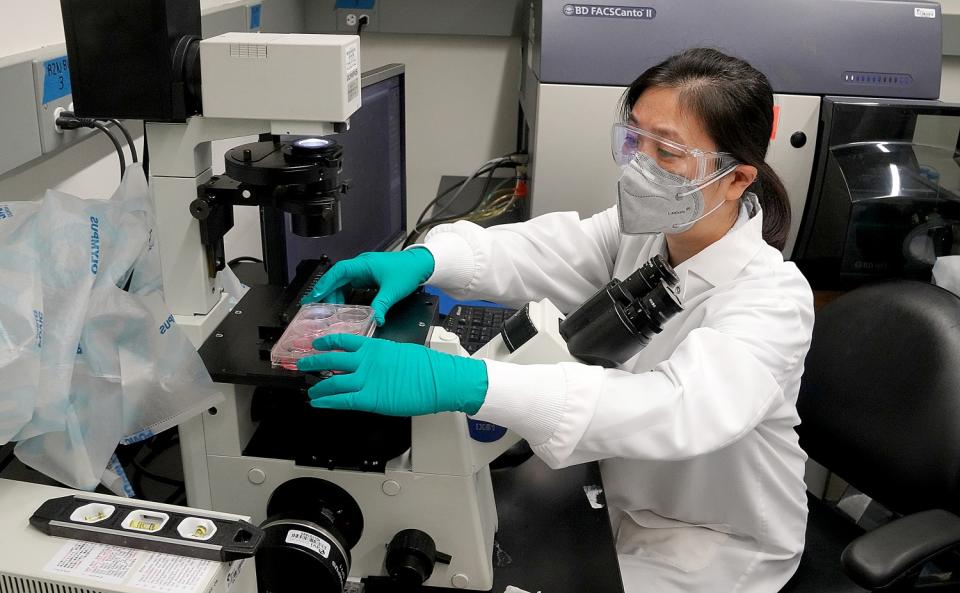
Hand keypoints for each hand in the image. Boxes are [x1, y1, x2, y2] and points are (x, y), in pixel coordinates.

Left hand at [297, 334, 487, 415]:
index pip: (343, 341)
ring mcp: (366, 380)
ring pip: (333, 382)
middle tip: (303, 364)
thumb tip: (374, 361)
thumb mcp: (400, 351)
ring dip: (319, 387)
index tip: (317, 345)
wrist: (439, 379)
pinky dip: (327, 402)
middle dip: (314, 362)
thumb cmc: (427, 366)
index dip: (326, 343)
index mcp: (374, 347)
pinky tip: (318, 403)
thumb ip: (382, 355)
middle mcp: (365, 361)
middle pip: (331, 360)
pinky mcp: (371, 398)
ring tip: (311, 390)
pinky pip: (342, 400)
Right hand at [301, 248, 434, 325]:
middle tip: (312, 306)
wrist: (420, 264)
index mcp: (363, 264)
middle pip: (336, 278)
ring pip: (342, 283)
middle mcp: (360, 266)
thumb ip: (381, 305)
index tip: (316, 295)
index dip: (325, 283)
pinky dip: (343, 295)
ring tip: (325, 310)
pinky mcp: (366, 277)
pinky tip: (340, 306)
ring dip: (334, 295)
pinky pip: (349, 286)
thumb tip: (375, 320)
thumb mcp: (393, 290)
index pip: (338, 271)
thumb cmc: (407, 270)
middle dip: (324, 291)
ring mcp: (363, 271)